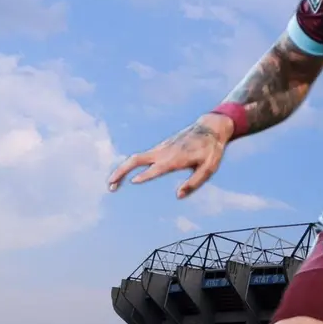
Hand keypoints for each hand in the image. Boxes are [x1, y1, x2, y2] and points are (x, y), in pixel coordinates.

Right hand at [106, 114, 233, 198]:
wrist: (211, 128)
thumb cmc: (212, 150)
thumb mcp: (209, 168)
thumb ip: (194, 183)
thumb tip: (178, 196)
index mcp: (175, 159)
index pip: (156, 168)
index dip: (145, 175)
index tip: (134, 182)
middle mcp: (164, 152)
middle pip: (135, 160)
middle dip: (121, 172)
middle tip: (110, 187)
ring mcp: (161, 148)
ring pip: (136, 158)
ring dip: (122, 170)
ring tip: (112, 186)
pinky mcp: (161, 147)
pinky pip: (142, 156)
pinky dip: (131, 165)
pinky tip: (128, 174)